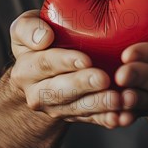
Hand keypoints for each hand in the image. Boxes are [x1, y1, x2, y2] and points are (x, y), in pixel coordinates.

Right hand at [9, 10, 125, 128]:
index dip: (66, 62)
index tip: (86, 59)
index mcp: (26, 69)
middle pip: (61, 91)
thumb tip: (44, 38)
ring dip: (99, 105)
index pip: (45, 64)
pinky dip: (108, 119)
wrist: (42, 66)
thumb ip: (29, 28)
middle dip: (84, 86)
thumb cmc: (38, 37)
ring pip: (78, 109)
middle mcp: (37, 93)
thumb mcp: (24, 27)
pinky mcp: (75, 116)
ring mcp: (56, 108)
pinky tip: (123, 116)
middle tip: (104, 79)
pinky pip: (92, 120)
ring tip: (118, 99)